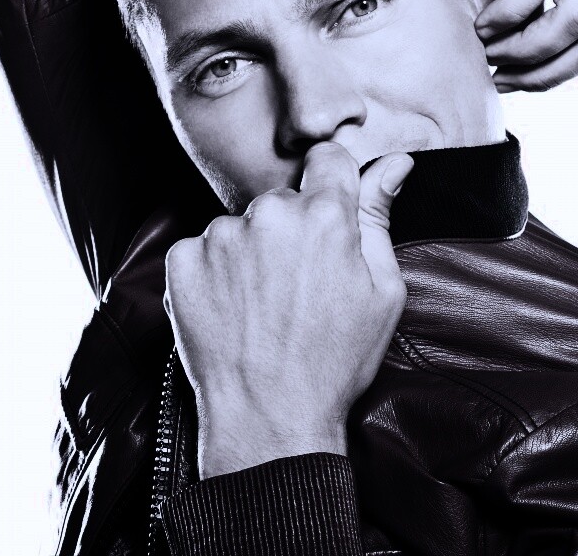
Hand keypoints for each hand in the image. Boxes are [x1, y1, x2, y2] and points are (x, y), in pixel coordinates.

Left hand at [163, 143, 413, 477]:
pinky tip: (232, 310)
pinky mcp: (182, 261)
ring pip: (241, 226)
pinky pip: (202, 249)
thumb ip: (380, 217)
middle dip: (292, 229)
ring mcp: (221, 236)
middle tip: (298, 285)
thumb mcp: (382, 291)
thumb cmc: (334, 361)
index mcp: (326, 215)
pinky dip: (214, 273)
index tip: (329, 214)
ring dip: (251, 252)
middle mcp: (270, 214)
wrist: (269, 419)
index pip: (328, 158)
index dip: (332, 183)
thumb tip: (394, 164)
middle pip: (283, 200)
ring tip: (263, 306)